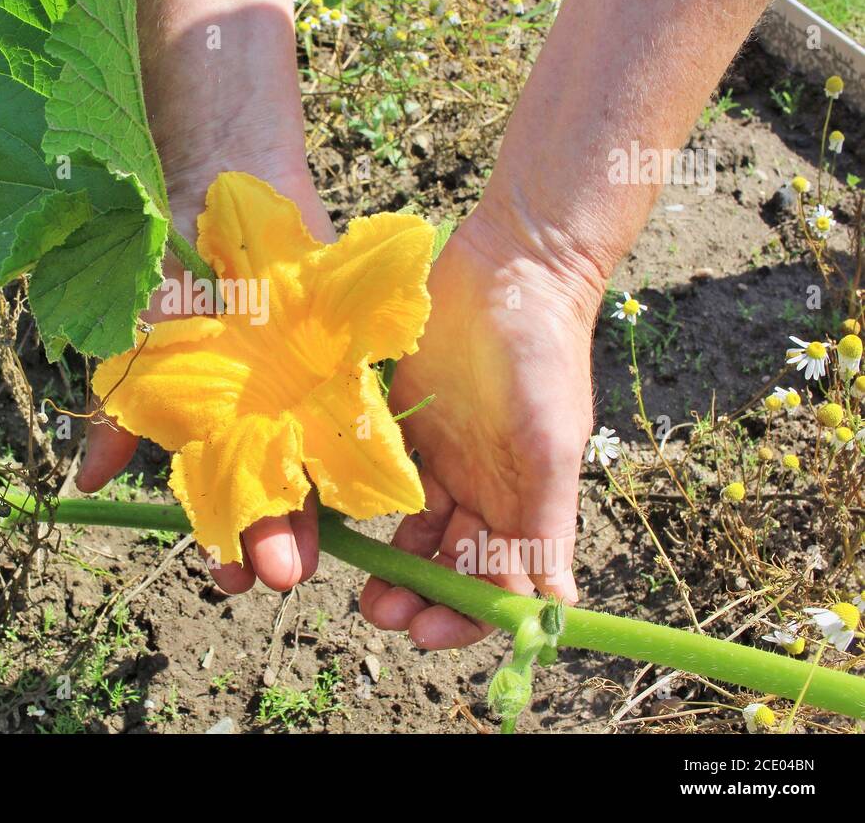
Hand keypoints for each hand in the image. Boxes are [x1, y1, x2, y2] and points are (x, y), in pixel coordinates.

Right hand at [75, 165, 334, 593]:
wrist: (224, 192)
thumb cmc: (171, 275)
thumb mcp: (137, 349)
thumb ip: (118, 417)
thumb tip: (88, 485)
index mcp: (217, 430)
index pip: (226, 503)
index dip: (228, 545)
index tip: (232, 581)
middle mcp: (266, 424)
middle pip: (278, 496)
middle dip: (275, 540)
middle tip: (280, 578)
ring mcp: (310, 397)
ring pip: (321, 470)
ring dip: (321, 513)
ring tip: (320, 551)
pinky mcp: (351, 363)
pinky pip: (364, 416)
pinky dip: (367, 450)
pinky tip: (372, 487)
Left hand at [361, 203, 604, 648]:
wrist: (511, 267)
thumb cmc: (541, 355)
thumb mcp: (548, 441)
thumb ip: (546, 521)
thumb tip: (557, 606)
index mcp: (524, 499)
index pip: (497, 577)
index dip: (466, 612)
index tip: (426, 630)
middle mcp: (484, 486)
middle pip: (450, 561)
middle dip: (420, 593)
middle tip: (382, 614)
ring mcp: (442, 455)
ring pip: (414, 527)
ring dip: (392, 560)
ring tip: (363, 585)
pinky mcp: (404, 420)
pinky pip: (382, 476)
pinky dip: (365, 504)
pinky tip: (339, 521)